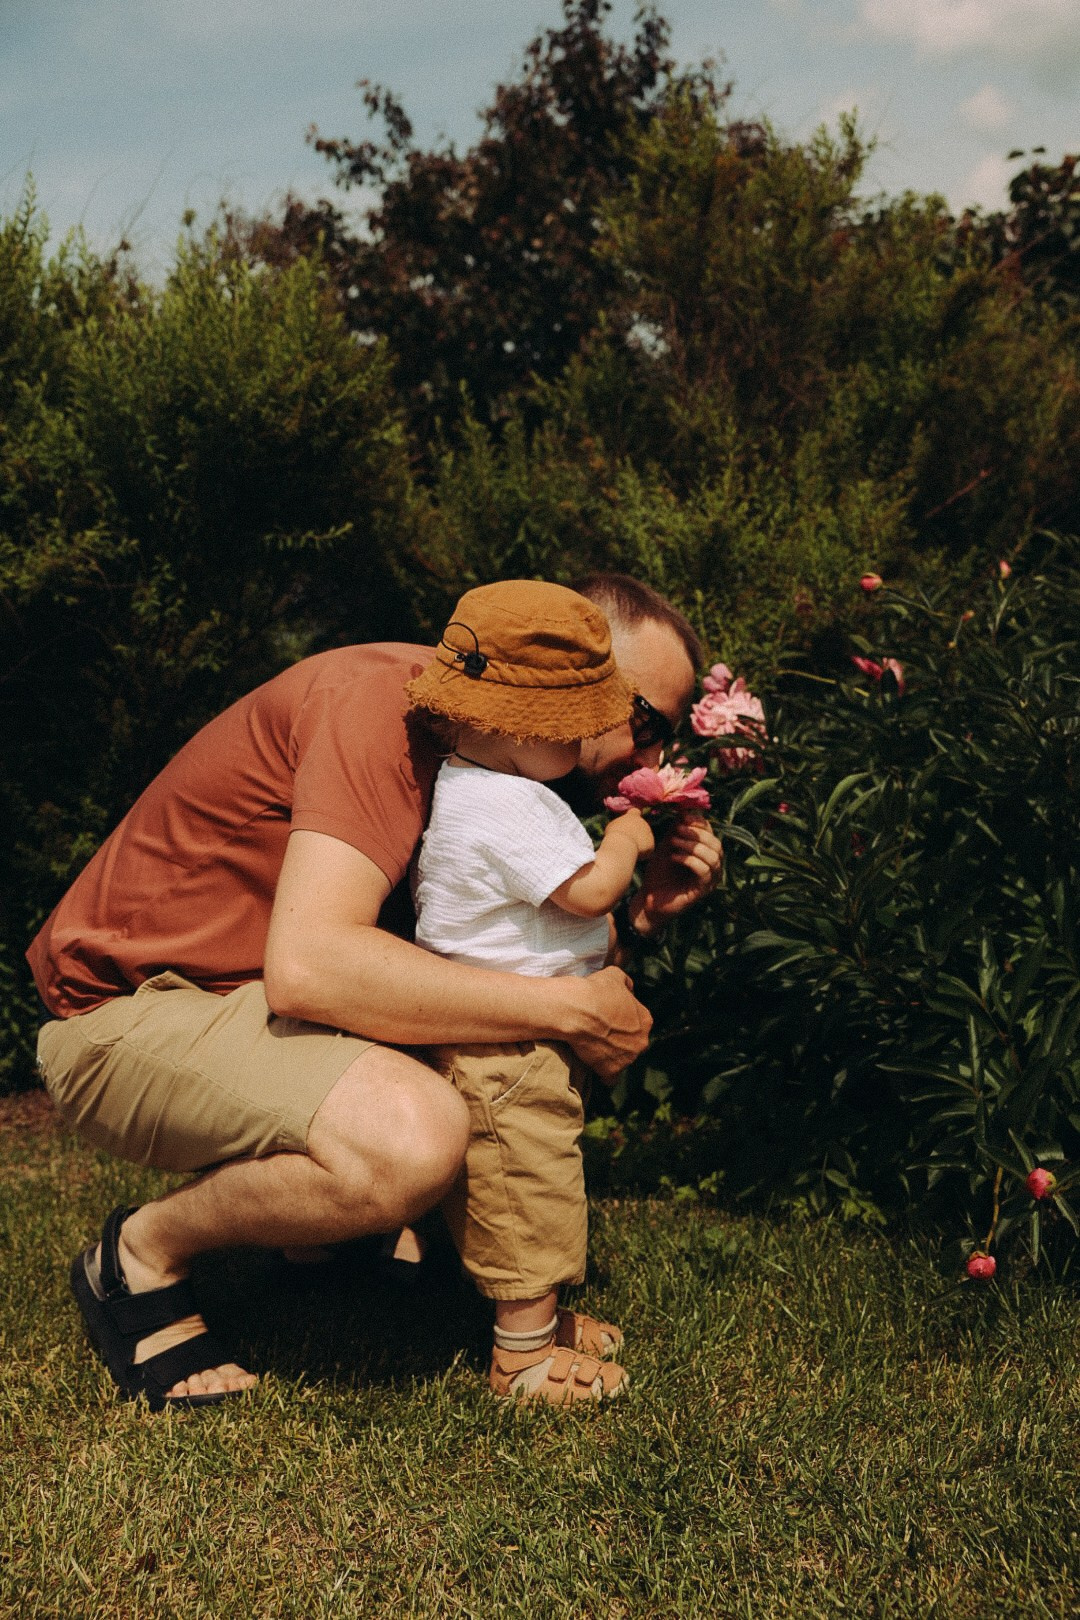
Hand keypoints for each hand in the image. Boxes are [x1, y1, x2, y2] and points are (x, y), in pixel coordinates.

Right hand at [558, 965, 651, 1083]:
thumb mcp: (615, 975)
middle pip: (632, 1044)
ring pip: (622, 1060)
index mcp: (645, 1020)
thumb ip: (626, 983)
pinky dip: (603, 1074)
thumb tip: (629, 989)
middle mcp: (641, 1041)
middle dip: (620, 1041)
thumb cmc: (595, 991)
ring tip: (592, 1048)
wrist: (577, 1011)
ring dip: (611, 1056)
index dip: (623, 1022)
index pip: (637, 1023)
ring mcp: (628, 1058)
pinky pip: (610, 1078)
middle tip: (601, 1034)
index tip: (609, 1020)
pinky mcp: (612, 1071)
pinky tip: (593, 1065)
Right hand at [605, 807, 654, 859]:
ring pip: (643, 840)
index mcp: (633, 817)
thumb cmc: (614, 835)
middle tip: (625, 843)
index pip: (635, 812)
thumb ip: (619, 826)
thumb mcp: (612, 826)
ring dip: (638, 844)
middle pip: (640, 829)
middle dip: (635, 835)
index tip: (630, 823)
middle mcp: (643, 823)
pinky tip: (633, 853)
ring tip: (628, 848)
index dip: (633, 817)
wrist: (622, 844)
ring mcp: (649, 833)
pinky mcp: (651, 844)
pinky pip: (646, 850)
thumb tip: (622, 829)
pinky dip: (641, 853)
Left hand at [633, 813, 722, 933]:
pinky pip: (704, 871)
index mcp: (706, 855)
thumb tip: (683, 810)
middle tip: (678, 829)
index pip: (712, 834)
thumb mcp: (667, 847)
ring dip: (692, 845)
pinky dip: (689, 860)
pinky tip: (674, 857)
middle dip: (697, 833)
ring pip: (713, 857)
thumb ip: (676, 831)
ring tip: (674, 842)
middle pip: (716, 844)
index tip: (683, 816)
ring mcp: (710, 880)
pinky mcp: (703, 891)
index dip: (700, 823)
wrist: (648, 899)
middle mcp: (713, 867)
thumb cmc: (658, 874)